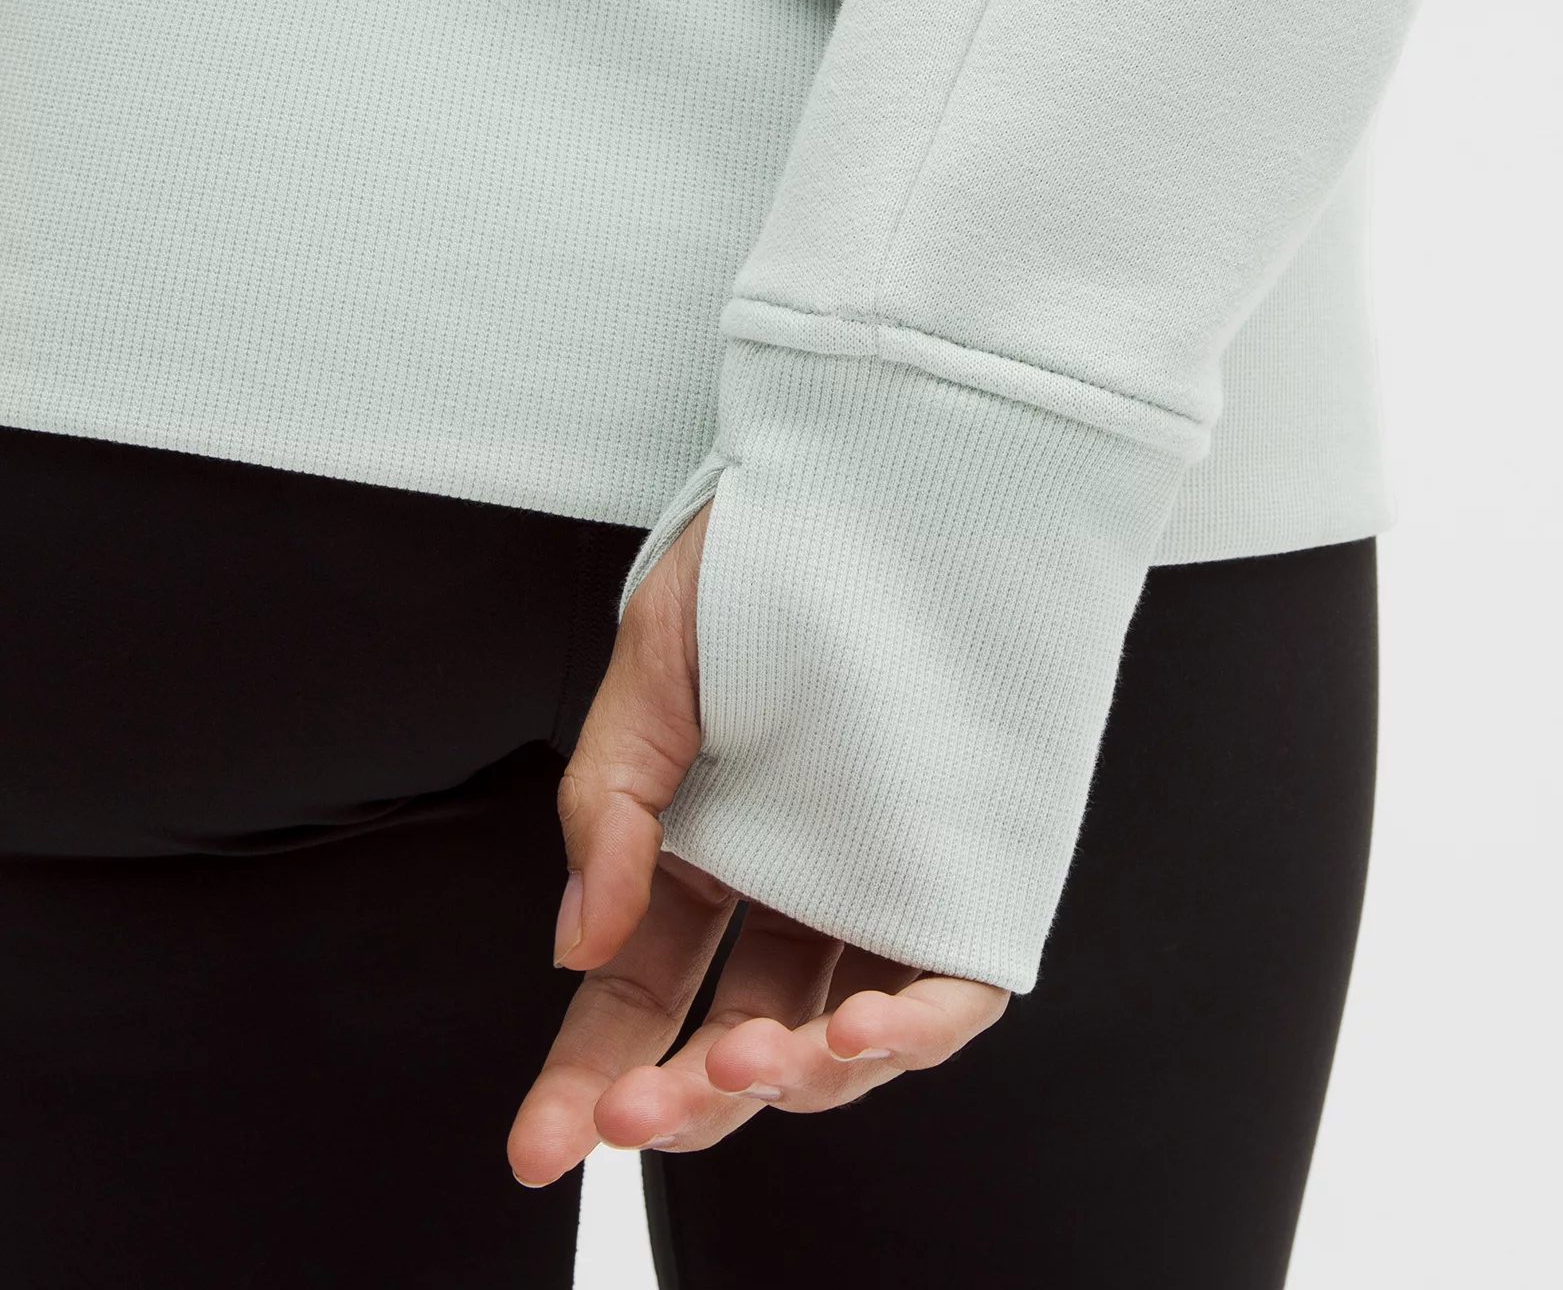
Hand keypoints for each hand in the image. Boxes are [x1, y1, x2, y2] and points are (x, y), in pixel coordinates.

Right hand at [508, 505, 1009, 1178]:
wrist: (901, 471)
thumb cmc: (772, 547)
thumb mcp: (654, 663)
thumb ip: (609, 801)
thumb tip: (575, 943)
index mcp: (701, 841)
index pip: (636, 987)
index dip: (588, 1074)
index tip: (540, 1145)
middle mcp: (791, 878)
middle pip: (728, 1036)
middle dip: (676, 1097)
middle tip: (638, 1109)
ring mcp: (881, 881)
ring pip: (833, 1036)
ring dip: (783, 1078)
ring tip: (742, 1061)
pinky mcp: (968, 870)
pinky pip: (945, 989)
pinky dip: (904, 1034)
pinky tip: (851, 1031)